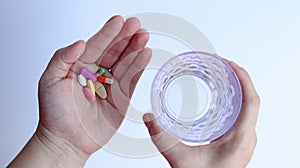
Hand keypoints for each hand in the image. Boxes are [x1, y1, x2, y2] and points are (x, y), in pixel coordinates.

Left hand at [37, 15, 150, 159]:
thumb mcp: (49, 81)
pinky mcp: (121, 98)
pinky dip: (139, 67)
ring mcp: (110, 85)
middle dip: (125, 37)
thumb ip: (62, 58)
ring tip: (143, 36)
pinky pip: (131, 79)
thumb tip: (79, 43)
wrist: (66, 140)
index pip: (96, 45)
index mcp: (80, 66)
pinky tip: (144, 54)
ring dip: (135, 49)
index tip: (119, 21)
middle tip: (136, 25)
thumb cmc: (54, 113)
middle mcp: (96, 73)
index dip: (108, 33)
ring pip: (125, 63)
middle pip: (114, 51)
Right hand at [143, 61, 259, 167]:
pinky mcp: (236, 141)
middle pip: (249, 99)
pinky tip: (220, 98)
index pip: (251, 100)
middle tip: (221, 65)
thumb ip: (162, 138)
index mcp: (240, 138)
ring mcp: (242, 139)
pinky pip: (240, 115)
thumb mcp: (180, 159)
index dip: (243, 78)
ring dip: (236, 89)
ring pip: (246, 107)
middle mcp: (246, 137)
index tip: (230, 64)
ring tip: (221, 76)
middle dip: (236, 78)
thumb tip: (149, 118)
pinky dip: (232, 101)